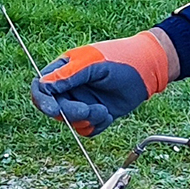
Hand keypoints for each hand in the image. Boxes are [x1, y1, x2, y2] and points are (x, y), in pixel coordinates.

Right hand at [31, 30, 172, 136]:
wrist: (148, 70)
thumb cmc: (121, 59)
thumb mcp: (93, 63)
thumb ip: (68, 75)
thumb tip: (43, 85)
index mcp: (64, 70)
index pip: (41, 88)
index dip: (42, 100)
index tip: (52, 109)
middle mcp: (70, 88)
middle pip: (55, 109)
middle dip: (71, 113)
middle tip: (87, 109)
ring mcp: (82, 102)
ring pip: (72, 122)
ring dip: (87, 120)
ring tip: (103, 110)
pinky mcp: (95, 115)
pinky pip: (87, 129)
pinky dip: (97, 126)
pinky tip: (108, 114)